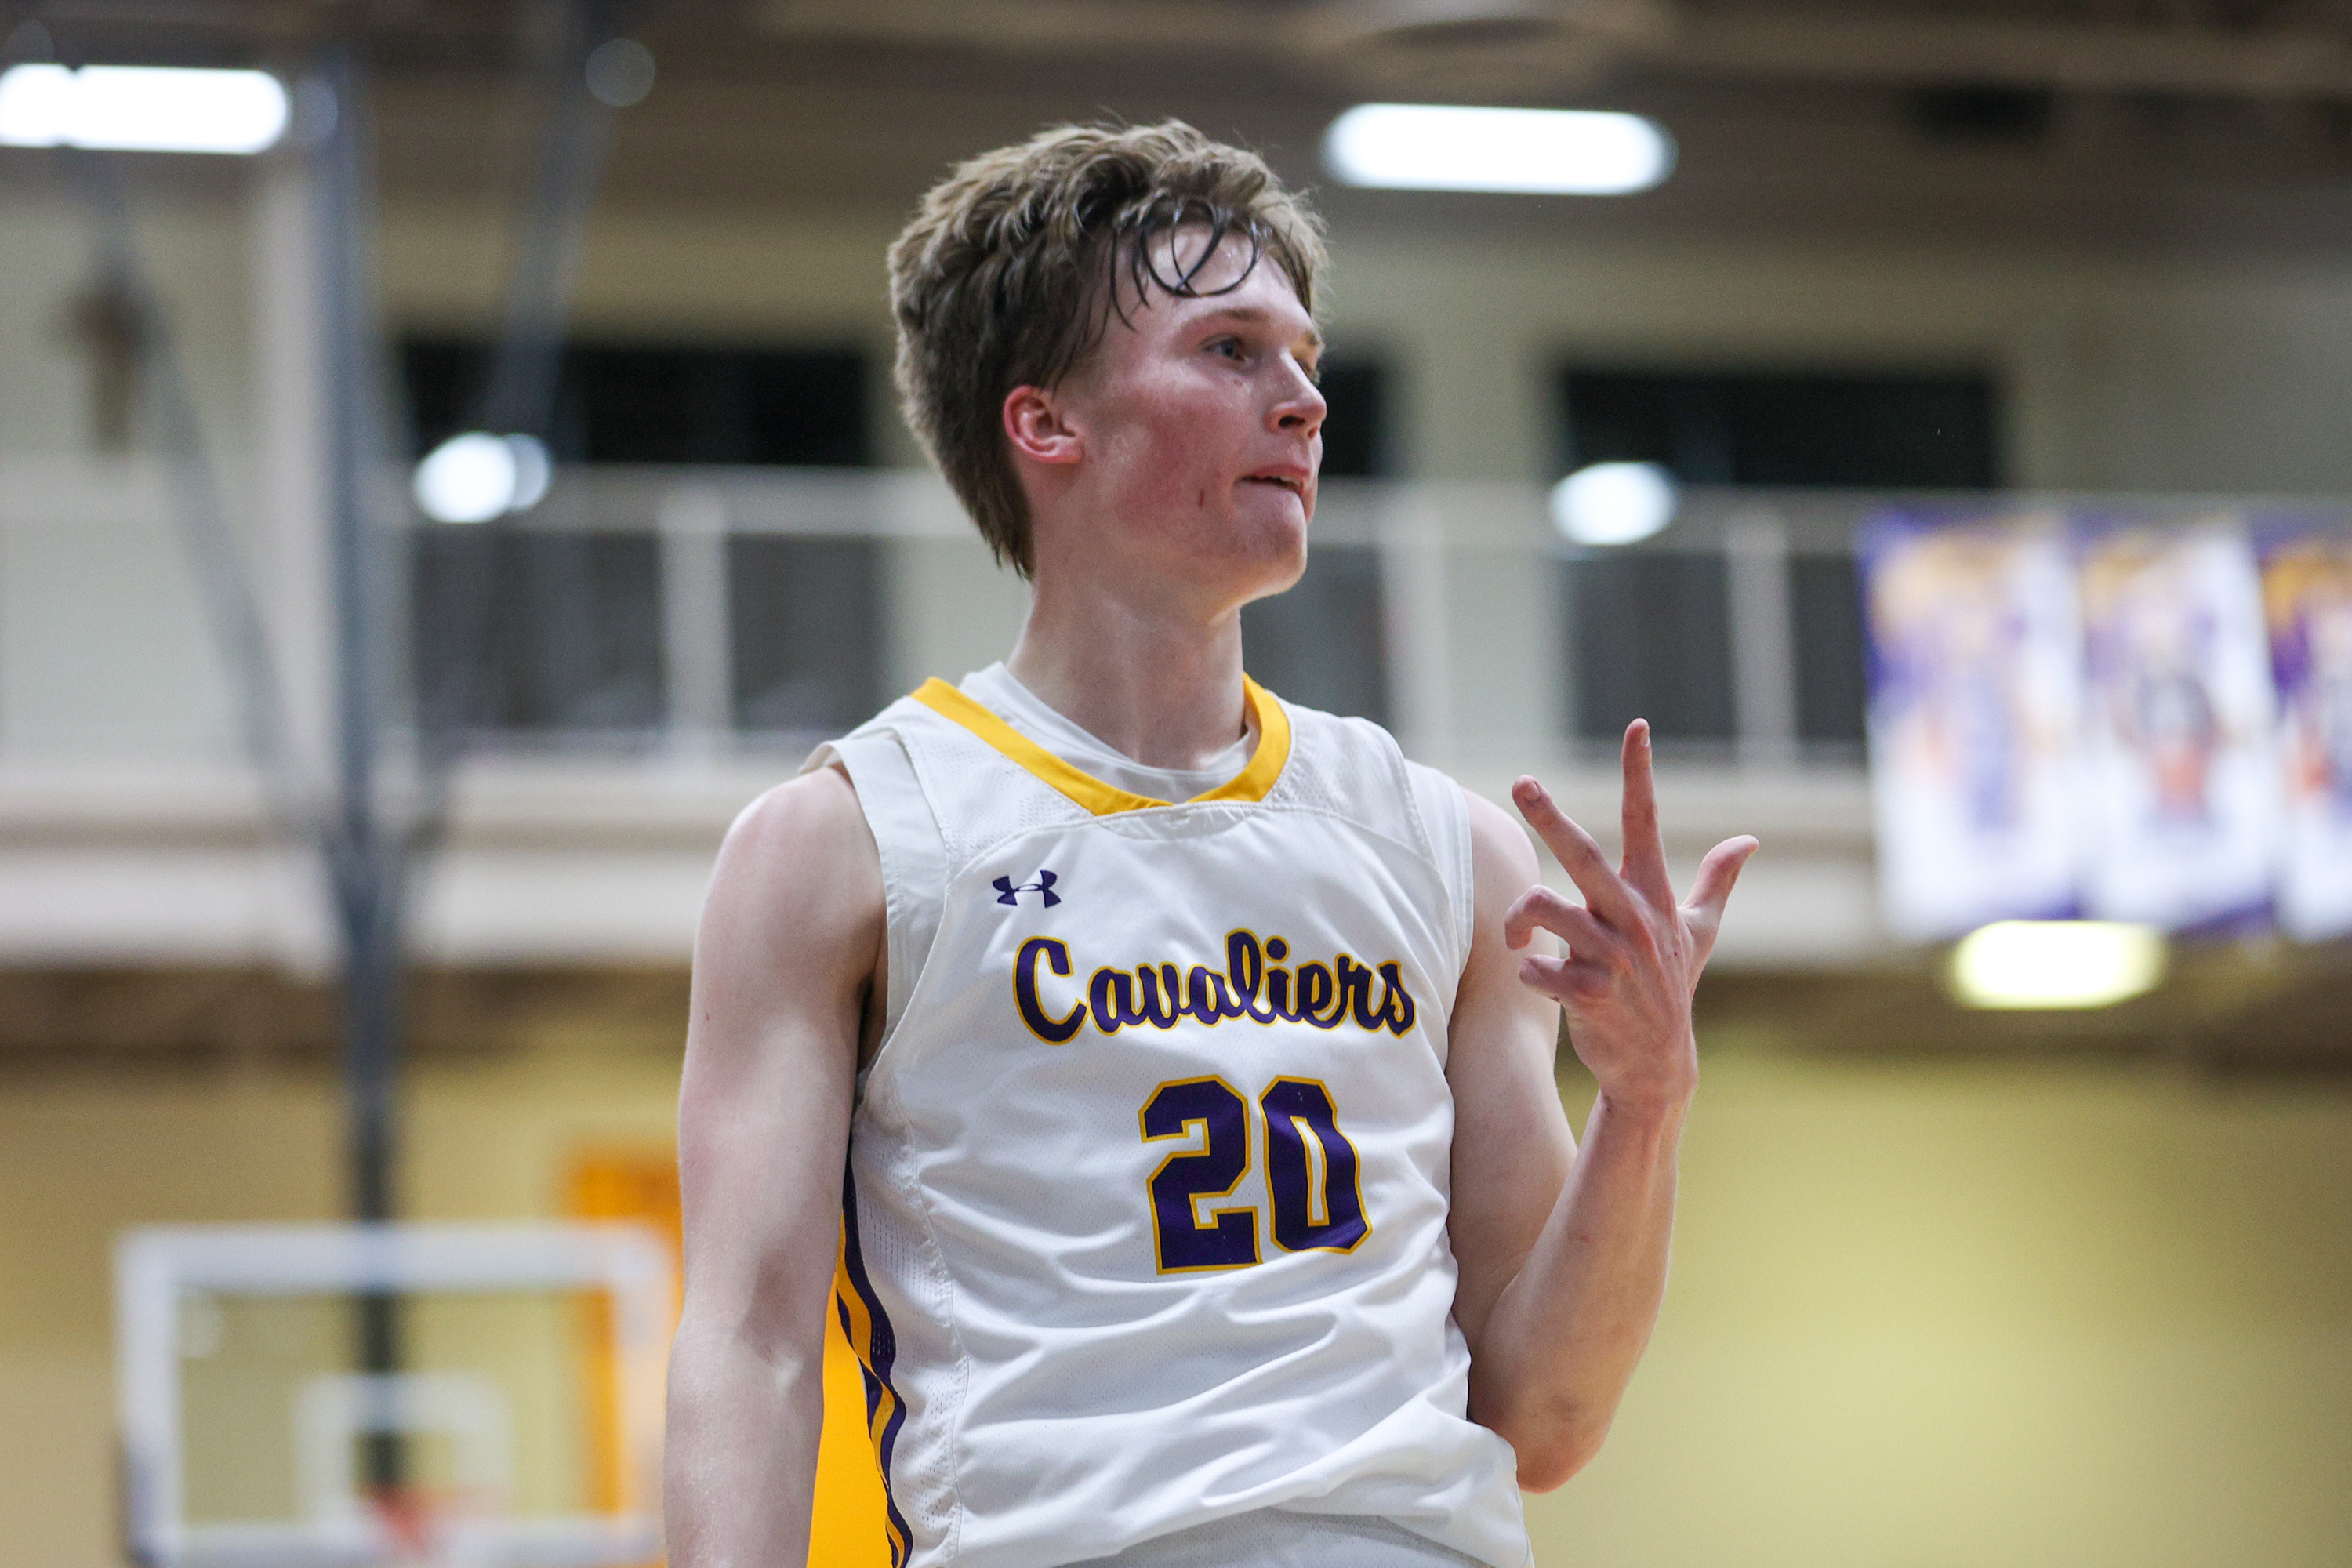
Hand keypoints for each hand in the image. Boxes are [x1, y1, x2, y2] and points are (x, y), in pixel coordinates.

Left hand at [1502, 719, 1756, 1111]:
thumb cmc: (1669, 991)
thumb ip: (1718, 883)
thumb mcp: (1698, 934)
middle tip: (1522, 782)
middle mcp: (1632, 920)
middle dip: (1550, 816)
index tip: (1636, 727)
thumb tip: (1749, 840)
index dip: (1640, 773)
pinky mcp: (1589, 994)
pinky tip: (1541, 984)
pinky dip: (1529, 973)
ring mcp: (1612, 958)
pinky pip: (1536, 968)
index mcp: (1652, 897)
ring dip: (1519, 923)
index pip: (1646, 822)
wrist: (1657, 1068)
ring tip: (1519, 941)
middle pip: (1583, 855)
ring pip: (1545, 909)